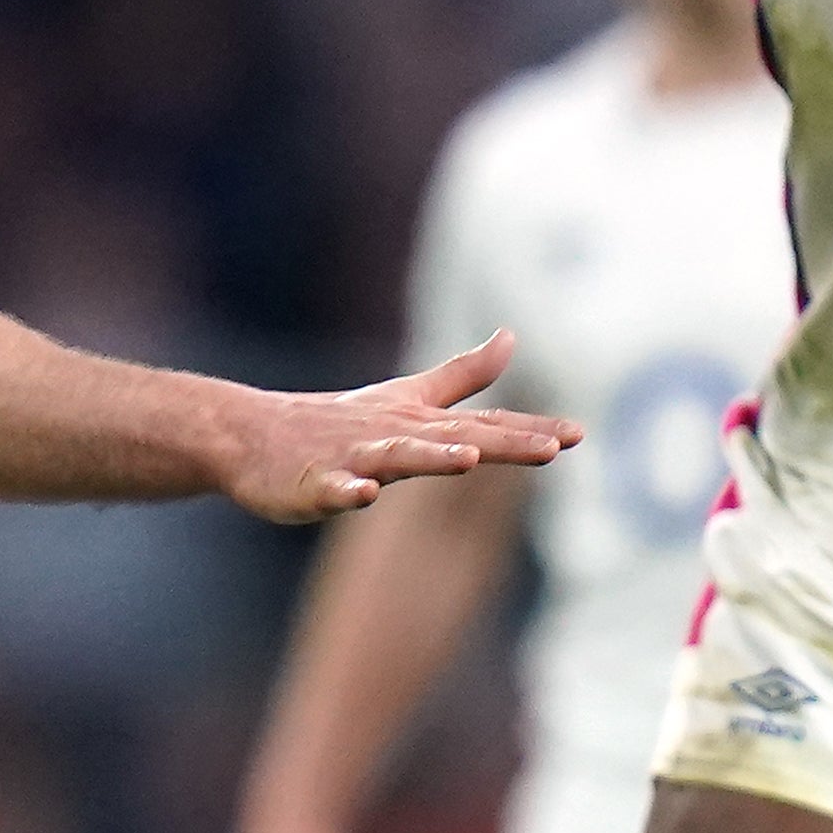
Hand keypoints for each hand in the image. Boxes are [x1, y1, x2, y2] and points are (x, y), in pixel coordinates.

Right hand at [206, 335, 575, 525]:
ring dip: (431, 457)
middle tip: (551, 449)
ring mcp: (354, 458)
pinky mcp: (315, 483)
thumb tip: (512, 338)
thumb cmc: (336, 421)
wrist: (252, 434)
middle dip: (504, 444)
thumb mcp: (407, 397)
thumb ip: (463, 374)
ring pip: (397, 457)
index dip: (531, 431)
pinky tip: (364, 495)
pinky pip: (333, 489)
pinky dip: (348, 491)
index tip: (579, 436)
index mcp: (419, 423)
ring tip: (467, 460)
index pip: (486, 426)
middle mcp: (394, 436)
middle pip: (457, 439)